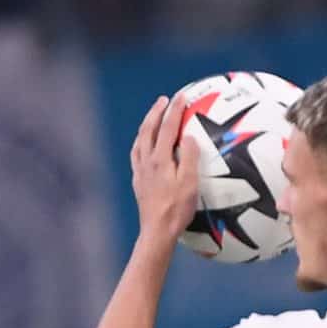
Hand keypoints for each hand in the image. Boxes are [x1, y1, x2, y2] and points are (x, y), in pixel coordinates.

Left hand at [129, 95, 201, 247]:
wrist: (157, 231)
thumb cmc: (177, 210)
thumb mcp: (190, 184)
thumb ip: (189, 158)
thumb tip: (188, 137)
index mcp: (160, 159)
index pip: (168, 128)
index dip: (175, 110)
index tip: (182, 96)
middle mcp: (146, 161)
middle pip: (149, 129)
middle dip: (157, 112)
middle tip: (164, 100)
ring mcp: (140, 170)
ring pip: (140, 140)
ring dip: (147, 125)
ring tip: (153, 117)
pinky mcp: (138, 180)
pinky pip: (136, 153)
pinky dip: (141, 142)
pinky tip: (143, 145)